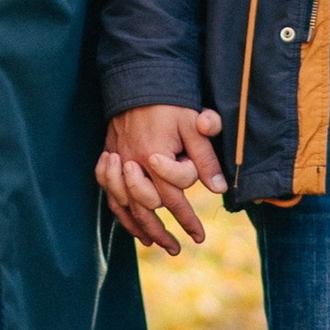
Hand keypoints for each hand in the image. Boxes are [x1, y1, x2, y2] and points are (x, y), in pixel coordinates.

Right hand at [97, 105, 225, 254]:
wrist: (137, 80)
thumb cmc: (170, 103)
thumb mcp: (193, 125)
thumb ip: (204, 157)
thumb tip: (219, 188)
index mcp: (154, 156)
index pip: (173, 195)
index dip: (188, 218)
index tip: (199, 236)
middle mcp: (133, 164)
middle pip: (147, 207)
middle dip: (163, 230)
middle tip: (178, 249)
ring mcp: (118, 163)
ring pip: (128, 206)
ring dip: (143, 229)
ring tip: (159, 246)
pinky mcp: (110, 160)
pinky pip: (112, 196)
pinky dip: (123, 216)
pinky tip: (135, 229)